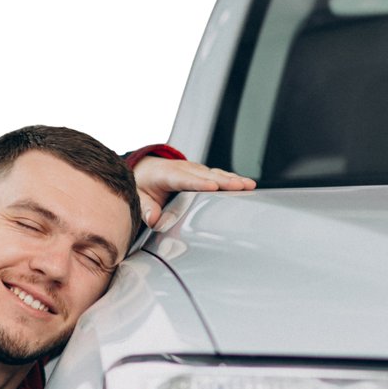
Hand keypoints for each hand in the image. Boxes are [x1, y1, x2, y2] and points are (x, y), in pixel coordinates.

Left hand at [132, 155, 255, 225]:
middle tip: (240, 185)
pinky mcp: (202, 174)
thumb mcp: (138, 196)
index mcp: (166, 174)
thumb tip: (153, 220)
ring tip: (249, 185)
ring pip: (215, 173)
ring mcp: (194, 170)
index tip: (212, 187)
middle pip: (205, 175)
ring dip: (232, 179)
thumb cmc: (143, 184)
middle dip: (223, 180)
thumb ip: (146, 208)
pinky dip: (232, 179)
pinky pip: (218, 175)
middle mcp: (183, 169)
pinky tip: (247, 185)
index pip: (184, 179)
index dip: (198, 183)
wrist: (147, 169)